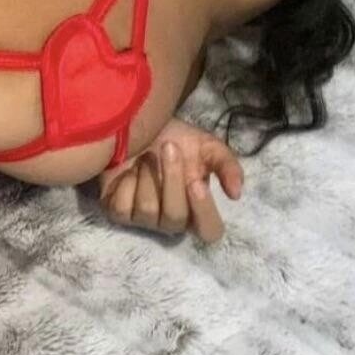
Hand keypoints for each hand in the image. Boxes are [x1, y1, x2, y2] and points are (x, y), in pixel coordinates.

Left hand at [97, 117, 243, 242]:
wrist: (137, 123)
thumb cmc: (174, 138)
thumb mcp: (208, 146)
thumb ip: (227, 166)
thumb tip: (236, 194)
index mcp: (196, 208)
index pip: (209, 231)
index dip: (204, 212)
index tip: (196, 182)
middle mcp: (170, 219)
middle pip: (175, 218)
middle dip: (171, 180)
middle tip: (169, 148)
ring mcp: (143, 219)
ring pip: (147, 212)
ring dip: (148, 177)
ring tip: (146, 156)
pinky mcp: (117, 212)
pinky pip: (122, 208)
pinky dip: (125, 183)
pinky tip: (126, 169)